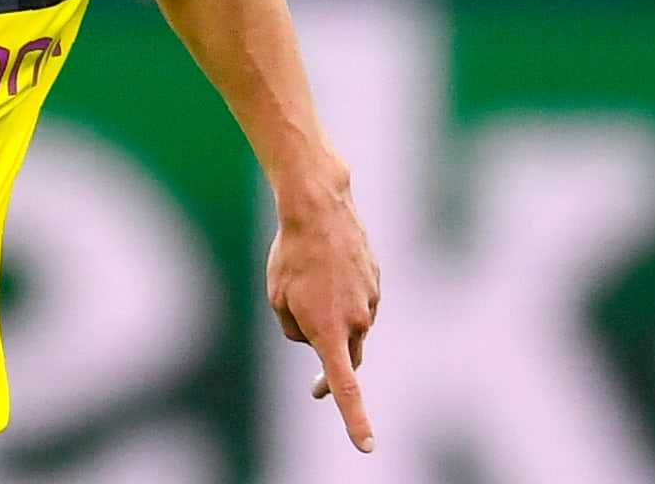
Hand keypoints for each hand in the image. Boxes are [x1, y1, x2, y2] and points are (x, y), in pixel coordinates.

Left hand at [267, 190, 379, 452]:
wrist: (320, 209)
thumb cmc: (291, 256)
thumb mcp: (278, 299)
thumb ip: (295, 330)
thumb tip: (314, 338)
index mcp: (330, 331)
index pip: (345, 385)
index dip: (355, 418)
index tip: (367, 445)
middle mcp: (358, 321)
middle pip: (347, 358)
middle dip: (332, 369)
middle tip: (315, 388)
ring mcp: (372, 300)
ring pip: (353, 327)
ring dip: (335, 320)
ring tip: (309, 284)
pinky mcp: (377, 282)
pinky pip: (359, 301)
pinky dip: (344, 296)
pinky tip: (327, 272)